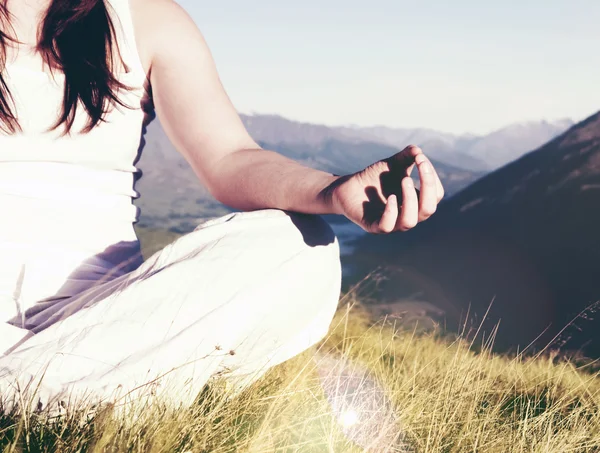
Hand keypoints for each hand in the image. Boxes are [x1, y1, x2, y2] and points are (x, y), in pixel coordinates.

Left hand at [326, 145, 443, 232]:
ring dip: (410, 200)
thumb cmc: (375, 177)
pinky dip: (391, 212)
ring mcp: (391, 223)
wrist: (349, 186)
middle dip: (427, 187)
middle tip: (418, 166)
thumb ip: (406, 157)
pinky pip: (387, 226)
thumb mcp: (393, 164)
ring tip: (404, 180)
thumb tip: (418, 150)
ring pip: (410, 221)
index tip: (420, 158)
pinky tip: (390, 197)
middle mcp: (407, 215)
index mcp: (417, 203)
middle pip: (428, 209)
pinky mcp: (372, 226)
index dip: (432, 176)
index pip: (435, 195)